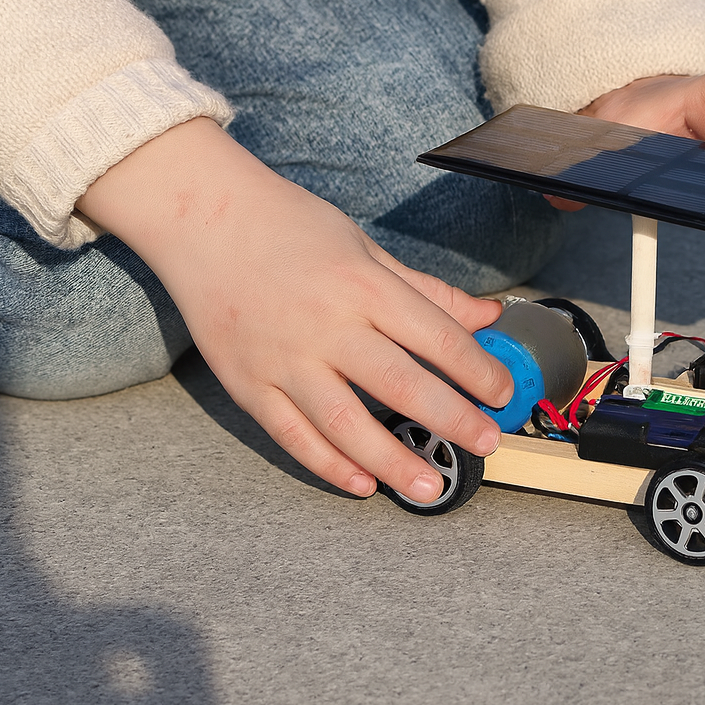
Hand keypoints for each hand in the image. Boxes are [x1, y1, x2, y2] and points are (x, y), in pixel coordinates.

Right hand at [77, 118, 513, 501]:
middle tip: (487, 444)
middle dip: (452, 420)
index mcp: (362, 286)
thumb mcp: (366, 248)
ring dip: (393, 461)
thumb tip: (487, 316)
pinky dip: (328, 465)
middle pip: (401, 385)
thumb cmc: (290, 226)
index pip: (437, 337)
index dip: (478, 371)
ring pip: (346, 425)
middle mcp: (326, 326)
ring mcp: (283, 359)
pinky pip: (291, 436)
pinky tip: (362, 484)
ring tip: (431, 486)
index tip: (503, 394)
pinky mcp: (247, 383)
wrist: (201, 218)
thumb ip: (427, 291)